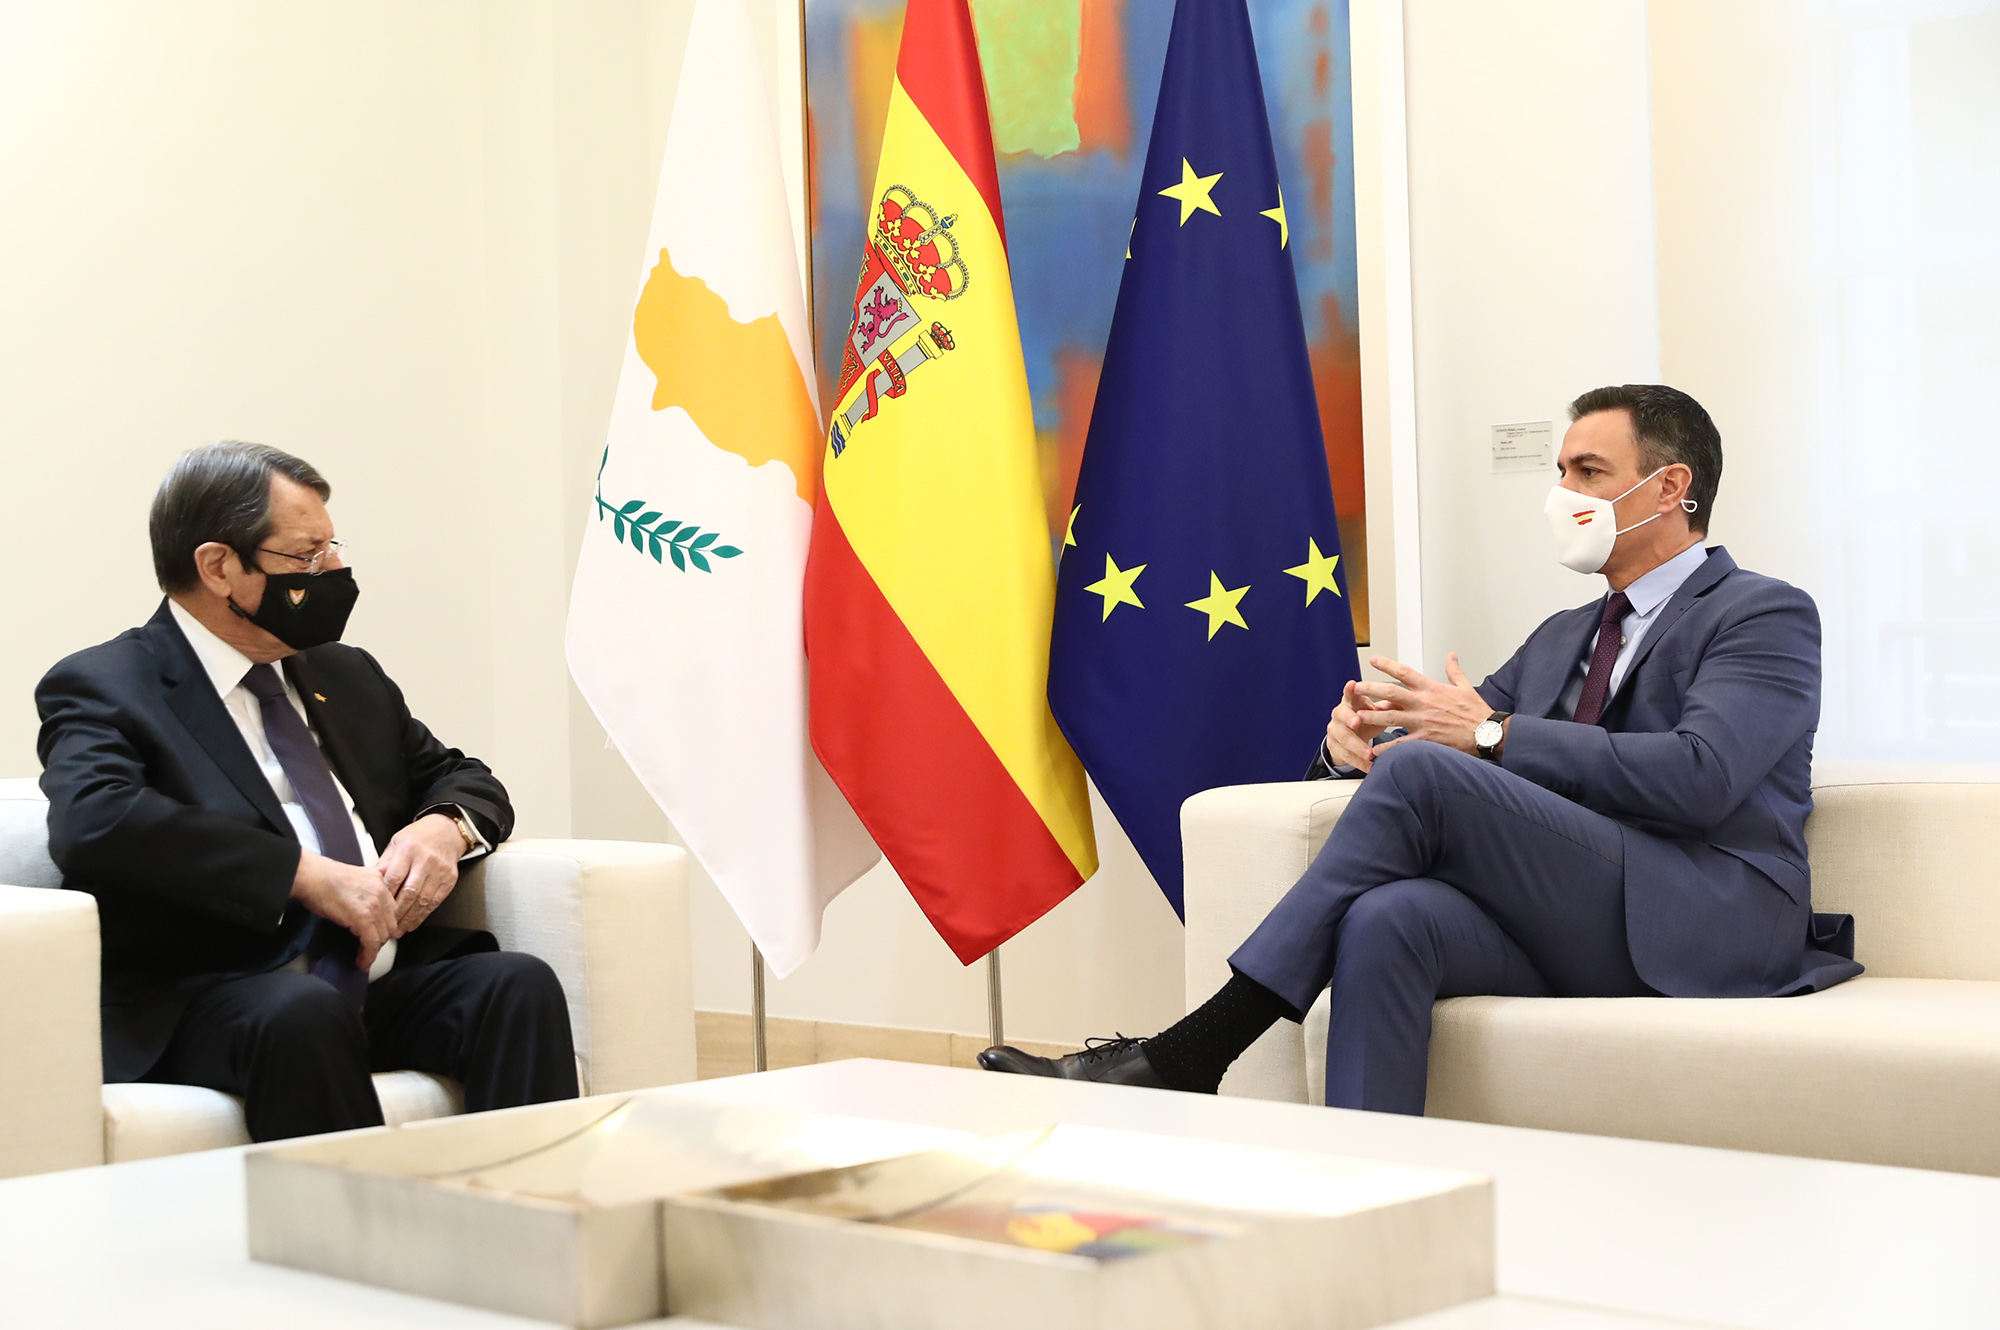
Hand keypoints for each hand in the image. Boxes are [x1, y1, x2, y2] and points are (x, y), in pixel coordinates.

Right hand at [291, 853, 395, 970]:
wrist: (312, 876)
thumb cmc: (323, 878)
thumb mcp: (355, 876)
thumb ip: (367, 887)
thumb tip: (365, 904)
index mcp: (380, 881)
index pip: (392, 909)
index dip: (384, 924)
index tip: (377, 934)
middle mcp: (381, 892)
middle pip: (390, 923)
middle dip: (380, 938)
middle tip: (369, 947)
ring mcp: (373, 905)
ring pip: (383, 935)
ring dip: (374, 950)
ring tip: (364, 958)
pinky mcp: (363, 918)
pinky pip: (371, 942)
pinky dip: (368, 955)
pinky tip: (362, 962)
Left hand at [377, 813, 464, 934]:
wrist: (446, 831)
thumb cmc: (417, 838)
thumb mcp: (396, 844)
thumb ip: (384, 864)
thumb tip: (372, 884)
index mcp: (408, 849)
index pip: (394, 878)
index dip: (386, 897)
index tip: (376, 910)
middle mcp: (425, 860)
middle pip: (410, 892)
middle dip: (397, 913)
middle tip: (386, 927)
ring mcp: (440, 870)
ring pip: (423, 900)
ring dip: (409, 918)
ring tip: (398, 930)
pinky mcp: (450, 879)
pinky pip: (435, 901)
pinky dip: (423, 915)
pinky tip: (413, 922)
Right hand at [1324, 678, 1399, 772]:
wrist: (1351, 735)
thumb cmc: (1367, 718)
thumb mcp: (1376, 711)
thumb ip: (1389, 706)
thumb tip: (1407, 699)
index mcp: (1351, 701)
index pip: (1349, 692)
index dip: (1350, 689)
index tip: (1353, 684)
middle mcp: (1340, 713)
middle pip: (1341, 714)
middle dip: (1349, 718)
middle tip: (1357, 722)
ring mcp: (1334, 729)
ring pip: (1343, 738)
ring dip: (1356, 746)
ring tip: (1369, 754)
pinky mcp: (1334, 745)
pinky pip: (1345, 755)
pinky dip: (1358, 762)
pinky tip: (1368, 766)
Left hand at [1350, 652, 1494, 755]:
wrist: (1487, 733)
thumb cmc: (1477, 711)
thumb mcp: (1465, 687)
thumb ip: (1454, 670)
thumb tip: (1452, 655)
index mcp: (1431, 688)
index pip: (1404, 672)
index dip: (1387, 665)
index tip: (1372, 660)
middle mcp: (1423, 703)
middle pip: (1390, 693)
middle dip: (1370, 689)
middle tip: (1355, 688)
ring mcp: (1422, 722)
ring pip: (1391, 718)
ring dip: (1372, 717)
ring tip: (1355, 717)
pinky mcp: (1425, 740)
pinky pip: (1401, 744)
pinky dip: (1386, 748)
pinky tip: (1373, 751)